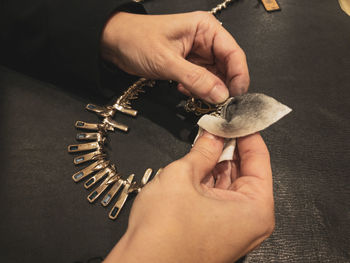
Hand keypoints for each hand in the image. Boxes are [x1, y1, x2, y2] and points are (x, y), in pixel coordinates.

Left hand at [101, 11, 249, 102]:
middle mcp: (205, 40)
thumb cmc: (137, 40)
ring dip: (209, 91)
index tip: (237, 96)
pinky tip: (184, 91)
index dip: (239, 76)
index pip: (233, 53)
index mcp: (205, 29)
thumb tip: (221, 95)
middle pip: (227, 67)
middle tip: (220, 105)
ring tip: (198, 98)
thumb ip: (195, 79)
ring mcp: (197, 54)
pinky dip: (197, 90)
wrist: (114, 43)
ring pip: (215, 77)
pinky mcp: (189, 65)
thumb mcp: (167, 61)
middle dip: (224, 86)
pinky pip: (202, 82)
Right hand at [104, 132, 274, 262]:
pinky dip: (209, 178)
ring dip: (217, 162)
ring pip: (230, 184)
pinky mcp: (216, 230)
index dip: (247, 134)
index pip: (260, 160)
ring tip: (206, 139)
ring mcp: (232, 228)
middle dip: (230, 147)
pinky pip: (218, 197)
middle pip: (245, 172)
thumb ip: (203, 151)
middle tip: (217, 125)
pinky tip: (199, 161)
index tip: (237, 117)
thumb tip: (212, 134)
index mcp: (255, 210)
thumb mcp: (183, 176)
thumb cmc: (164, 231)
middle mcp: (250, 222)